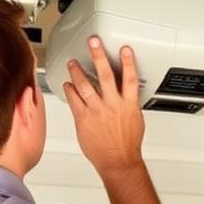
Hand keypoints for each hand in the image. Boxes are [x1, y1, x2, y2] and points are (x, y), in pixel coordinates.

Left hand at [64, 37, 145, 175]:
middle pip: (105, 75)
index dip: (128, 62)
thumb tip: (127, 95)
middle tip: (94, 42)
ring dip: (77, 71)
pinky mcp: (84, 119)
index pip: (130, 78)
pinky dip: (70, 90)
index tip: (125, 49)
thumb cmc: (127, 145)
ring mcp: (97, 111)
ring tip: (72, 62)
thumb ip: (128, 104)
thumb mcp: (135, 120)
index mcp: (128, 105)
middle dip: (99, 56)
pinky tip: (67, 84)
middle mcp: (113, 105)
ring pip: (85, 86)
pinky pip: (74, 101)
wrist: (118, 161)